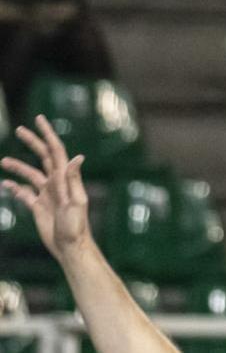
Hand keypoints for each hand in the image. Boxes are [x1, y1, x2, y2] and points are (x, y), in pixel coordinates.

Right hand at [1, 116, 91, 262]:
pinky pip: (24, 193)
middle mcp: (56, 183)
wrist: (70, 246)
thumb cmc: (76, 226)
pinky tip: (5, 184)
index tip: (39, 119)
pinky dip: (15, 187)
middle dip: (33, 142)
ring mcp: (47, 194)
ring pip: (30, 174)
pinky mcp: (39, 206)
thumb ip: (74, 180)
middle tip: (20, 129)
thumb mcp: (76, 202)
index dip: (48, 134)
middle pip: (43, 157)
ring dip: (18, 167)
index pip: (56, 150)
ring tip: (3, 161)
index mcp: (65, 178)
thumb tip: (78, 156)